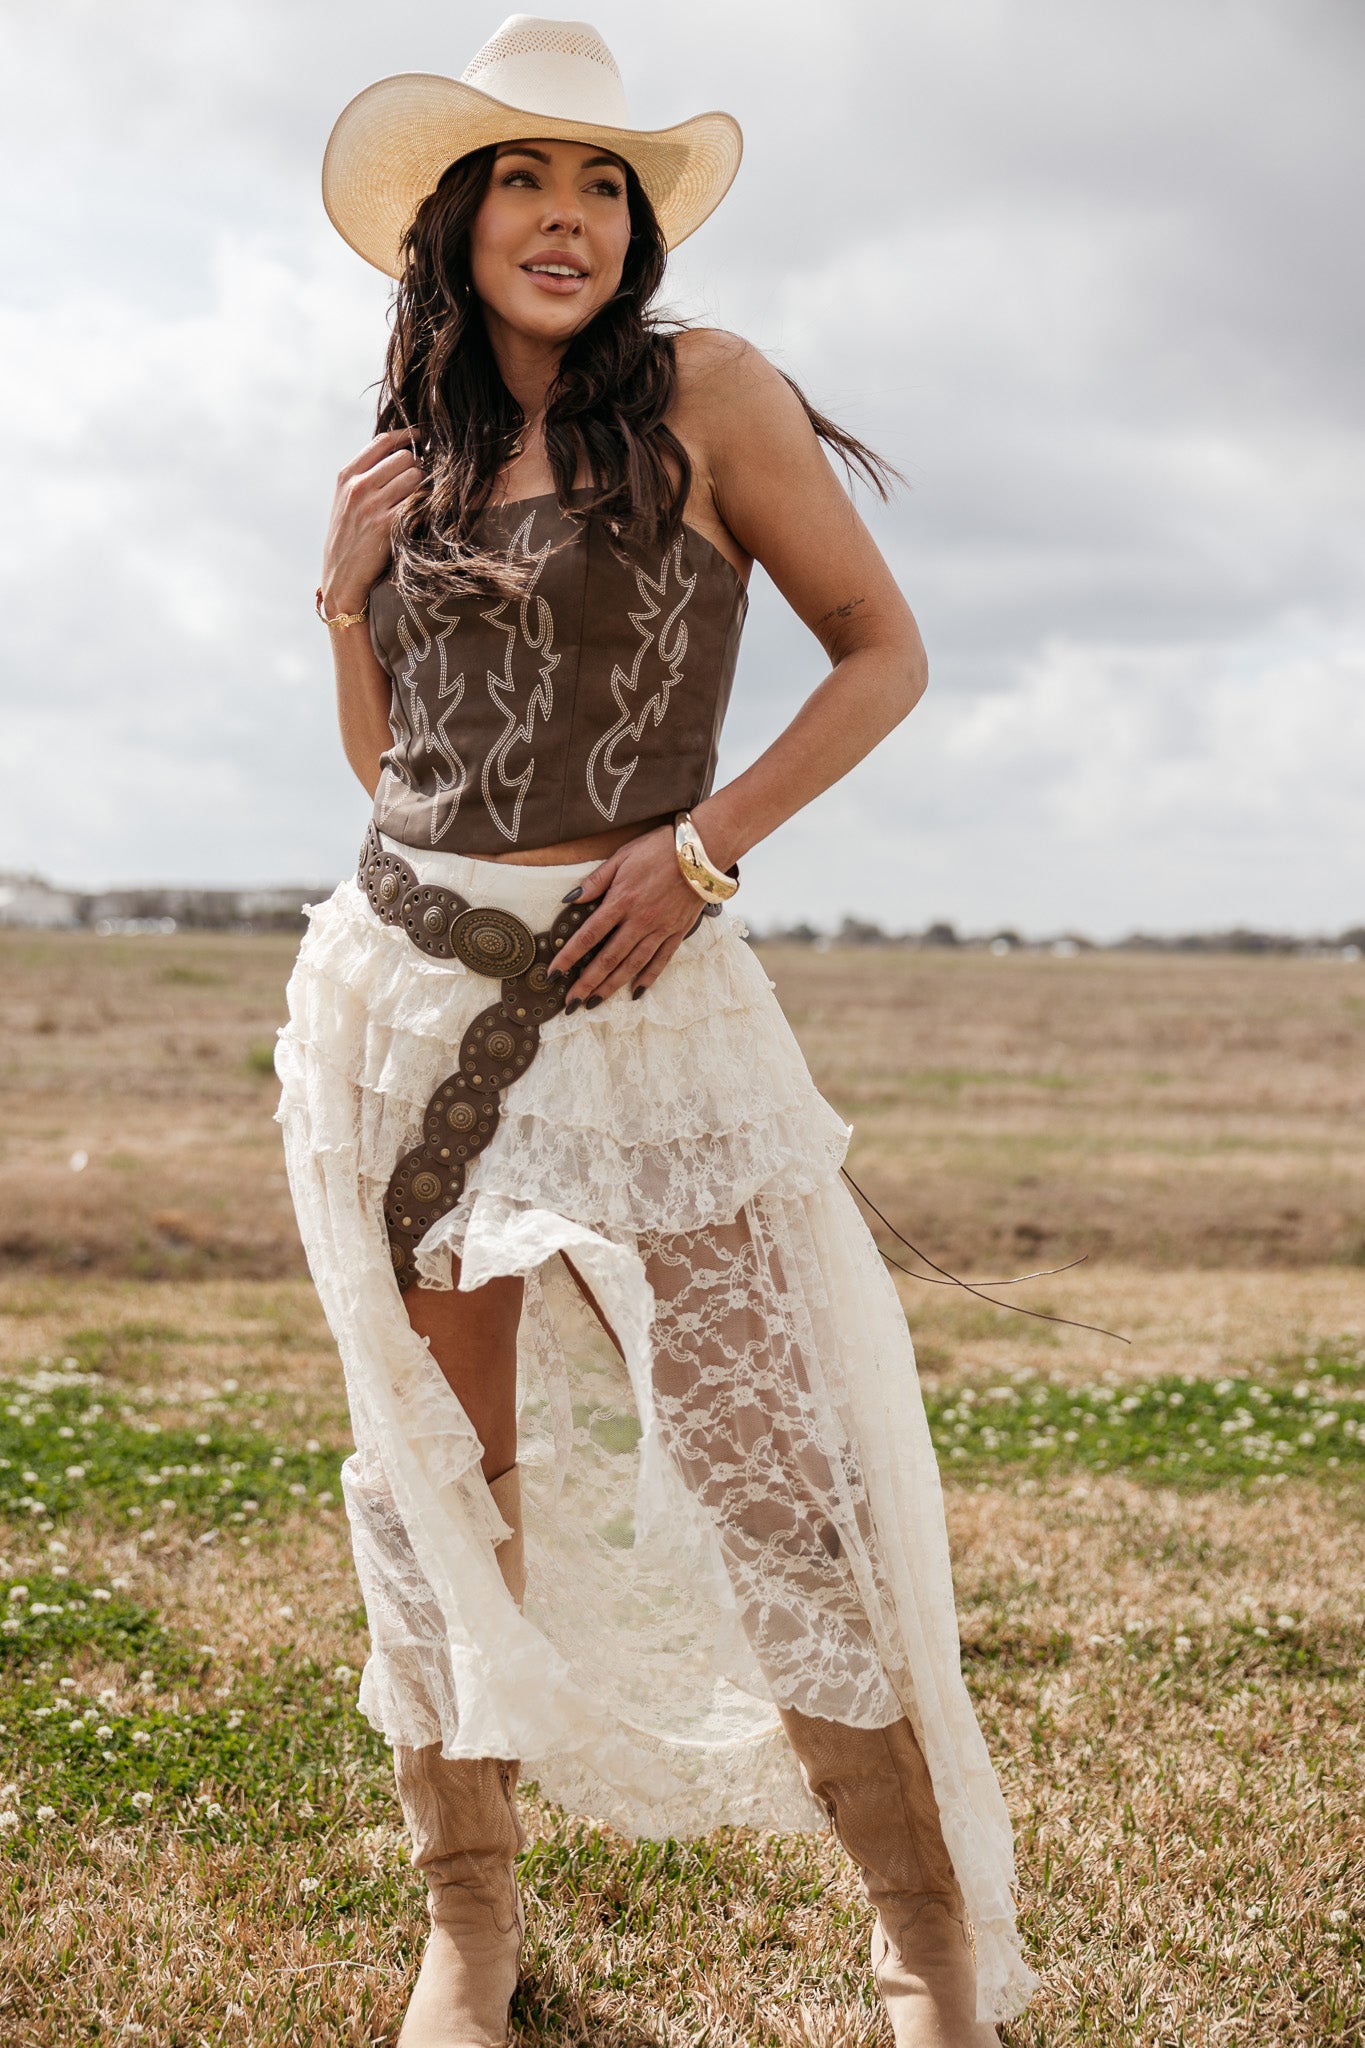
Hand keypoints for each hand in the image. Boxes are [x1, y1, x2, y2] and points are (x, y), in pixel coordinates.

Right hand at [320, 428, 424, 613]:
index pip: (383, 441)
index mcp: (347, 476)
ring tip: (421, 502)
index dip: (407, 435)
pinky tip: (424, 515)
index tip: (422, 437)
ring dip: (424, 487)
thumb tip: (402, 454)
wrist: (341, 580)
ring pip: (415, 477)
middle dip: (417, 467)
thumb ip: (366, 476)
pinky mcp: (387, 526)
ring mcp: (372, 506)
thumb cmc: (349, 540)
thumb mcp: (346, 502)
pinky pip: (419, 503)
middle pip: (404, 457)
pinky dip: (426, 506)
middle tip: (421, 482)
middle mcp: (358, 486)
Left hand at [550, 825, 704, 1006]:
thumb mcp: (622, 856)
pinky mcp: (677, 933)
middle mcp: (639, 921)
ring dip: (611, 986)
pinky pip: (660, 961)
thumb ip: (596, 881)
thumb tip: (570, 899)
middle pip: (608, 958)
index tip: (554, 973)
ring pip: (632, 965)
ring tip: (595, 1003)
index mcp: (621, 901)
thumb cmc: (659, 848)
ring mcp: (660, 930)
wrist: (702, 851)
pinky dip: (647, 979)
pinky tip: (635, 992)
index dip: (569, 956)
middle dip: (587, 983)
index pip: (589, 935)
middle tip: (571, 1003)